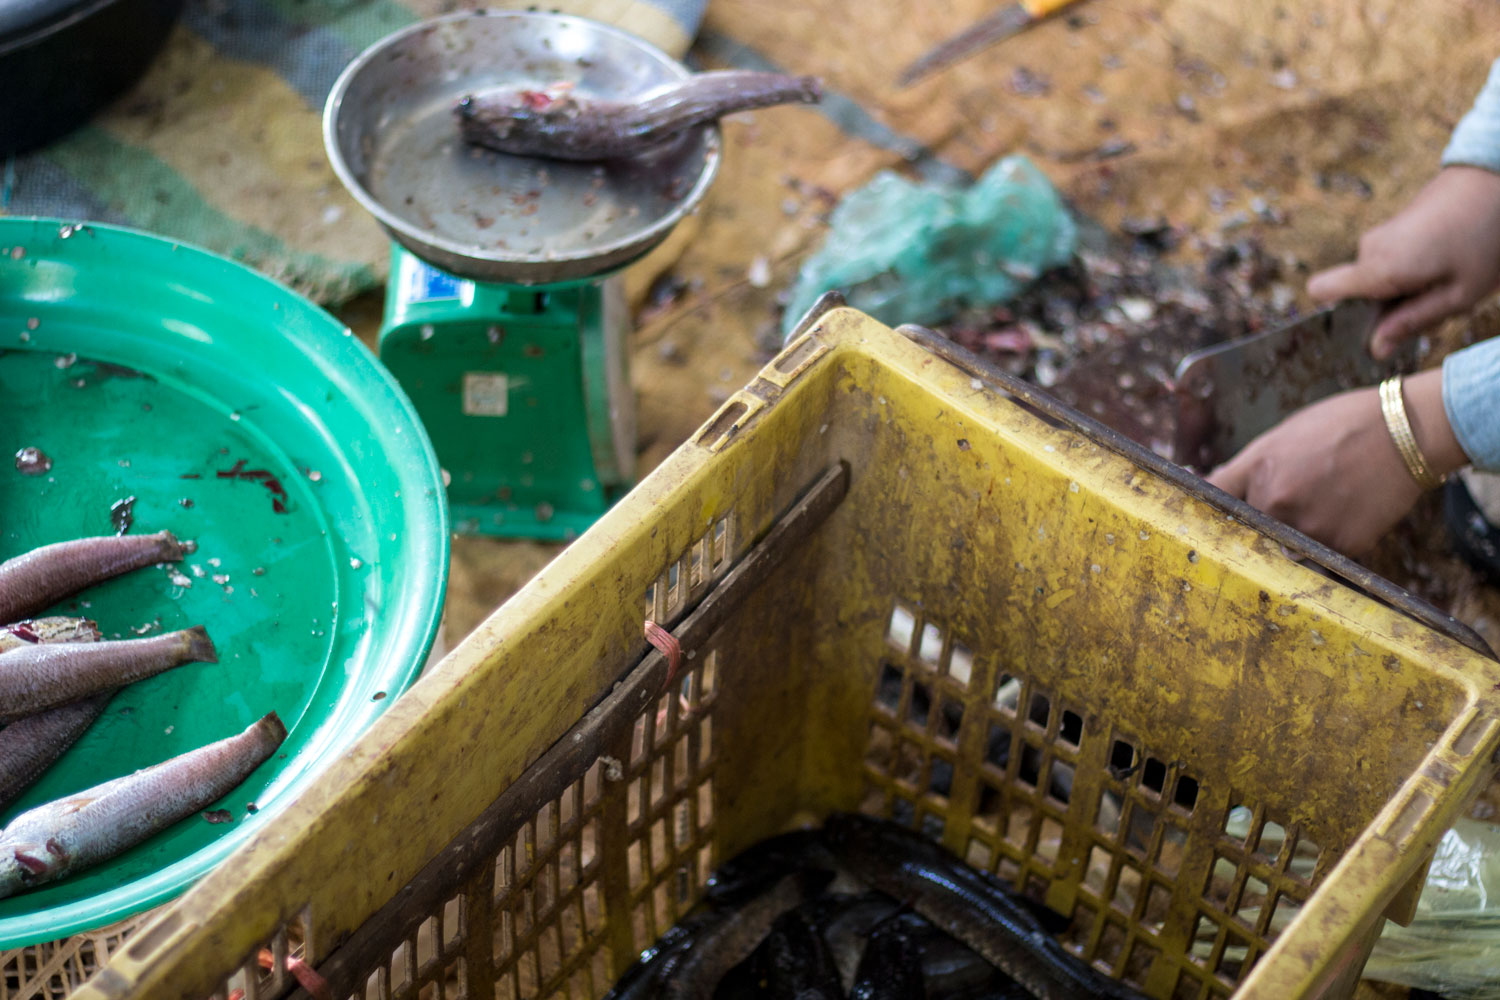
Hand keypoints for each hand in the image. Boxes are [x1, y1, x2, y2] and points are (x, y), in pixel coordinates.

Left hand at [1206, 369, 1467, 555]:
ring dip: (1293, 532)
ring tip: (1324, 502)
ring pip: (1283, 543)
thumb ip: (1252, 465)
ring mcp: (1306, 526)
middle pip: (1247, 524)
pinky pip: (1319, 552)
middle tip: (1291, 500)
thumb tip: (1219, 486)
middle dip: (1258, 517)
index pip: (1212, 494)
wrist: (1405, 433)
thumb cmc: (1344, 424)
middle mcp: (1275, 501)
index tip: (1198, 510)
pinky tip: (1346, 511)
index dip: (1203, 502)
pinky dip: (1327, 538)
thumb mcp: (1286, 433)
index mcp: (1257, 467)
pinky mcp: (1338, 546)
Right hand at [1308, 166, 1499, 358]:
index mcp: (1379, 268)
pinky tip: (1447, 263)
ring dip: (1407, 289)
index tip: (1370, 325)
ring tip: (1448, 280)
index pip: (1320, 291)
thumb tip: (1375, 350)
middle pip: (1359, 295)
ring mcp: (1380, 236)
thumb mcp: (1457, 295)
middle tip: (1436, 303)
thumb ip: (1411, 323)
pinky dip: (1413, 271)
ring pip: (1378, 279)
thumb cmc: (1484, 238)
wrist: (1496, 181)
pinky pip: (1390, 262)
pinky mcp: (1393, 228)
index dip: (1336, 314)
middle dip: (1391, 308)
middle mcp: (1369, 250)